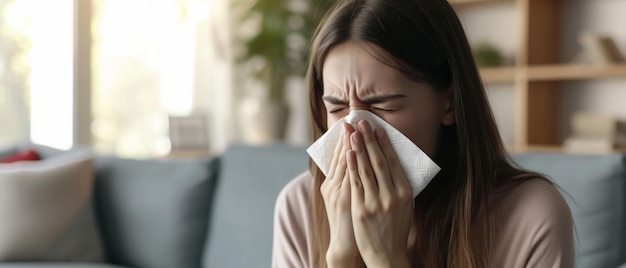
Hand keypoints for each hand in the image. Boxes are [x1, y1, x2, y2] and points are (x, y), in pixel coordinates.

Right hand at [321, 122, 357, 265]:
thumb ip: (351, 182)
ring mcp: (338, 194)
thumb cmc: (350, 223)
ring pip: (344, 164)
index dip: (343, 139)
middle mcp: (332, 186)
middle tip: (352, 117)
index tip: (349, 121)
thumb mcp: (347, 199)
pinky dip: (352, 164)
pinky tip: (355, 152)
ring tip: (355, 128)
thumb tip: (360, 162)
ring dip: (351, 145)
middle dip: (347, 136)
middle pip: (340, 156)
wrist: (345, 246)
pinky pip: (350, 178)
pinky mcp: (346, 202)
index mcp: (331, 184)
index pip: (338, 156)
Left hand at [347, 120, 412, 267]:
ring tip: (352, 132)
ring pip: (366, 170)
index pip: (393, 163)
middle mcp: (392, 196)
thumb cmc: (395, 229)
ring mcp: (376, 203)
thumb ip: (398, 186)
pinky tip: (348, 154)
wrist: (387, 255)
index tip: (377, 129)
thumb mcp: (405, 207)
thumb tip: (390, 162)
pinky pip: (356, 184)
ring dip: (358, 148)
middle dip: (369, 140)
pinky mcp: (361, 210)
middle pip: (379, 162)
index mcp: (406, 194)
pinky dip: (352, 167)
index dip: (384, 144)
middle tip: (362, 122)